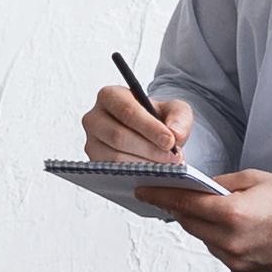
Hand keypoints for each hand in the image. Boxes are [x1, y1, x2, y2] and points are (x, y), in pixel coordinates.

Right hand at [78, 84, 192, 167]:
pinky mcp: (95, 164)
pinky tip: (153, 173)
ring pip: (115, 157)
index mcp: (110, 96)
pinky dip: (136, 175)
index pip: (127, 111)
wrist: (149, 135)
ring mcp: (91, 142)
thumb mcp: (175, 111)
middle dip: (149, 149)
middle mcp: (94, 118)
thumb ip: (180, 118)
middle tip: (172, 158)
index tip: (170, 141)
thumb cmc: (158, 119)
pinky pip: (114, 173)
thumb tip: (175, 134)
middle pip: (118, 136)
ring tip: (166, 167)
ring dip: (144, 165)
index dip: (149, 128)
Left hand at [166, 166, 271, 271]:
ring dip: (202, 224)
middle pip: (189, 223)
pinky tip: (233, 227)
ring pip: (203, 239)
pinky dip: (218, 238)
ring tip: (216, 210)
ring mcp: (237, 260)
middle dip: (182, 208)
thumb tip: (195, 186)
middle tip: (176, 194)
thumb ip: (219, 184)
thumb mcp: (254, 179)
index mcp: (233, 214)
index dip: (161, 195)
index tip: (143, 190)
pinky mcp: (243, 271)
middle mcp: (231, 241)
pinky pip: (218, 251)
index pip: (185, 203)